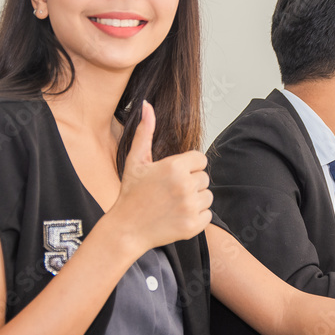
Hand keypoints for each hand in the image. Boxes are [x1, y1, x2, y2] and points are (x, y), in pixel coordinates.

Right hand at [107, 101, 212, 253]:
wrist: (126, 229)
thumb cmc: (131, 194)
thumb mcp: (135, 161)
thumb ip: (144, 131)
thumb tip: (146, 105)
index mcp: (174, 167)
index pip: (201, 160)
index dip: (188, 166)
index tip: (173, 175)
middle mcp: (185, 186)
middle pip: (205, 178)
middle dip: (191, 183)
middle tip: (170, 191)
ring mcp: (190, 207)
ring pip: (208, 196)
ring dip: (195, 199)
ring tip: (174, 203)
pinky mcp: (193, 225)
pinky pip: (207, 215)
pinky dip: (196, 216)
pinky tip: (177, 215)